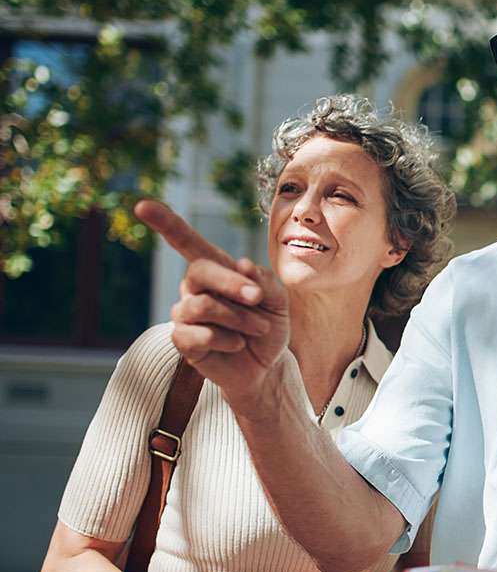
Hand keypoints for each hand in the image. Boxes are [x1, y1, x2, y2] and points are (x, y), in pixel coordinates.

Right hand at [134, 200, 289, 408]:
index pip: (186, 242)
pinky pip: (198, 335)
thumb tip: (242, 264)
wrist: (267, 366)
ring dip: (239, 318)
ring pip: (203, 306)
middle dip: (234, 285)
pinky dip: (228, 340)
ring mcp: (185, 314)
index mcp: (214, 269)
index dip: (165, 223)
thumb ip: (264, 281)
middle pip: (200, 271)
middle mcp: (193, 287)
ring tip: (257, 328)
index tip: (142, 205)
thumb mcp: (277, 301)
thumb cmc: (267, 327)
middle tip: (257, 299)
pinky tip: (237, 345)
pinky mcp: (182, 341)